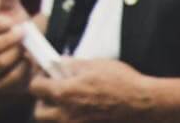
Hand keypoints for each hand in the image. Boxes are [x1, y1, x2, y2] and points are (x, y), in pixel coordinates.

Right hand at [0, 0, 33, 91]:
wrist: (25, 49)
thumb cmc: (12, 25)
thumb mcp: (10, 8)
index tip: (9, 20)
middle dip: (5, 40)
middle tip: (22, 31)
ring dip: (16, 53)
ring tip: (26, 45)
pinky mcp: (0, 87)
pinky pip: (12, 80)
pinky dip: (24, 68)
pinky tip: (29, 58)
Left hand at [31, 59, 150, 121]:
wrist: (145, 104)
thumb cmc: (122, 82)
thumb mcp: (94, 65)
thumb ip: (71, 65)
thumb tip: (59, 63)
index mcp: (65, 93)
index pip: (35, 87)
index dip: (38, 79)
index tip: (45, 75)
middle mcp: (67, 114)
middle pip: (39, 113)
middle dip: (42, 102)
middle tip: (53, 93)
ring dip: (55, 115)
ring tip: (68, 104)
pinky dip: (72, 120)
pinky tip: (82, 113)